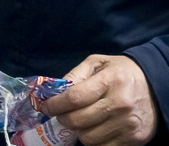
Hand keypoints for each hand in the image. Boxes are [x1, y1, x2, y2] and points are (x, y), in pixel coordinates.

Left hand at [40, 55, 157, 145]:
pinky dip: (94, 140)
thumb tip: (55, 91)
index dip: (55, 105)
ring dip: (78, 131)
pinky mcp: (135, 139)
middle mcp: (120, 104)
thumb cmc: (121, 72)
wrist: (155, 86)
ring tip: (80, 121)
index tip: (45, 107)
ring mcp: (128, 124)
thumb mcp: (97, 63)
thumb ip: (75, 75)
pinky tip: (94, 129)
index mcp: (109, 81)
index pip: (74, 98)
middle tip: (61, 114)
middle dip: (63, 118)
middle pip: (78, 120)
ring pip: (88, 137)